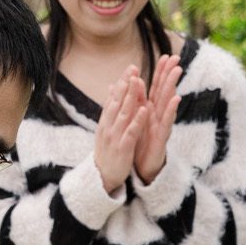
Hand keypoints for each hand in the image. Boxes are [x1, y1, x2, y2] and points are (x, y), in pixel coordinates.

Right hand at [93, 69, 146, 195]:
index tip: (131, 67)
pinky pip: (131, 132)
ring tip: (138, 82)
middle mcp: (109, 125)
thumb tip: (111, 89)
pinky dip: (136, 120)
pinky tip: (143, 109)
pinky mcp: (122, 147)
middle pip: (118, 101)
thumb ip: (111, 108)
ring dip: (131, 97)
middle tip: (134, 67)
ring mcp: (115, 136)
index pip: (114, 98)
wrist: (101, 177)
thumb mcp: (107, 128)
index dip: (122, 82)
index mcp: (107, 120)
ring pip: (123, 113)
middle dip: (126, 84)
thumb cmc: (107, 151)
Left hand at [133, 56, 182, 185]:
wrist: (143, 167)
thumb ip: (136, 101)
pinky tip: (176, 98)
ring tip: (177, 70)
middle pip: (164, 90)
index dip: (160, 71)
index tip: (165, 55)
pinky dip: (171, 110)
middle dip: (169, 73)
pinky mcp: (162, 137)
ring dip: (172, 85)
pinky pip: (167, 122)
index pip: (156, 87)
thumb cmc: (141, 142)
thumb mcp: (137, 119)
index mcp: (150, 109)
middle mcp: (158, 114)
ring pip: (168, 102)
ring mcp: (162, 124)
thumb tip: (134, 81)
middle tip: (176, 56)